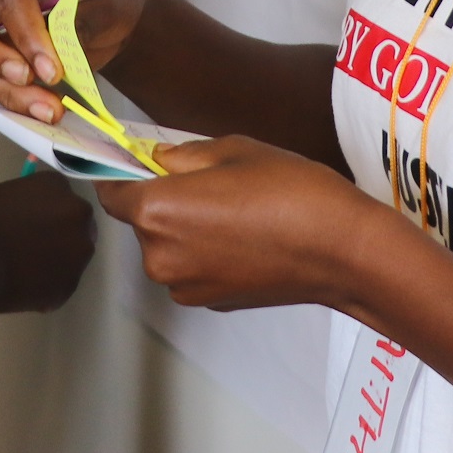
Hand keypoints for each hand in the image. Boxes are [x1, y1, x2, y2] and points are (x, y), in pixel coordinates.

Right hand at [0, 0, 148, 124]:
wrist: (110, 14)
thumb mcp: (104, 3)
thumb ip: (73, 27)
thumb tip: (47, 65)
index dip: (24, 32)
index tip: (52, 69)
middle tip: (25, 78)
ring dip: (5, 87)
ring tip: (48, 108)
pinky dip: (11, 96)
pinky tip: (42, 108)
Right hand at [0, 169, 96, 313]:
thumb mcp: (6, 195)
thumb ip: (30, 205)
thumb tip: (31, 222)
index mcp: (58, 186)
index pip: (61, 200)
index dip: (46, 215)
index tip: (29, 225)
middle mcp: (78, 214)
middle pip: (76, 227)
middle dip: (59, 237)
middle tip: (32, 250)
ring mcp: (79, 251)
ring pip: (72, 258)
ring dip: (56, 263)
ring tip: (25, 271)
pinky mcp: (70, 284)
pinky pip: (60, 284)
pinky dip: (46, 287)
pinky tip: (22, 287)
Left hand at [98, 134, 403, 313]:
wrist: (341, 251)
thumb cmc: (293, 194)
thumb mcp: (235, 150)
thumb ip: (184, 155)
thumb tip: (159, 159)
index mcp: (158, 210)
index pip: (111, 191)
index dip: (120, 174)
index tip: (133, 163)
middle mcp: (160, 255)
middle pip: (141, 221)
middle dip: (163, 200)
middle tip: (208, 182)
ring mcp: (184, 285)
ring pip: (167, 247)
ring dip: (185, 229)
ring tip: (233, 210)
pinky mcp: (209, 302)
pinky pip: (191, 269)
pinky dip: (205, 254)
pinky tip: (244, 238)